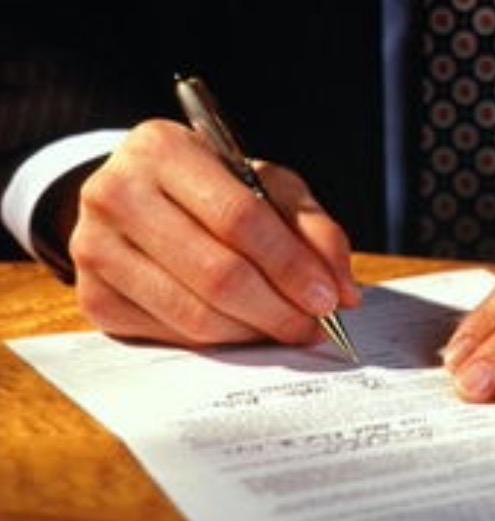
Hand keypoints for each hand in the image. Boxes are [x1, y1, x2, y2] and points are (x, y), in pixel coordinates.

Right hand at [70, 119, 359, 344]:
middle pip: (217, 273)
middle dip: (280, 309)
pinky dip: (222, 342)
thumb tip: (343, 291)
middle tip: (315, 326)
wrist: (141, 200)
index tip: (329, 299)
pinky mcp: (94, 298)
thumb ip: (314, 230)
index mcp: (162, 149)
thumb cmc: (215, 190)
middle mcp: (114, 193)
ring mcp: (95, 248)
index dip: (291, 266)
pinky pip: (174, 336)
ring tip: (288, 328)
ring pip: (196, 314)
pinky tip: (246, 329)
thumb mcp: (269, 188)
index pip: (238, 218)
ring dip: (256, 332)